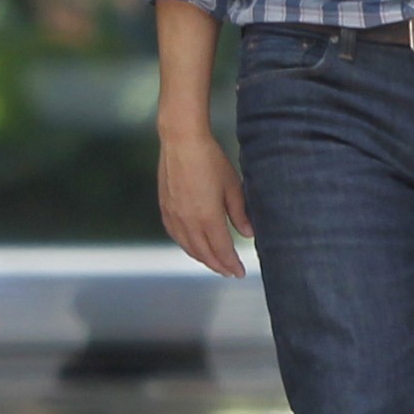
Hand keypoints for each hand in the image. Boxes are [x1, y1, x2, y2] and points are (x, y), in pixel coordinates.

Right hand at [158, 126, 251, 276]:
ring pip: (188, 247)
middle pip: (204, 254)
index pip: (222, 250)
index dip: (231, 264)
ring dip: (203, 258)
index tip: (239, 272)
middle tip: (229, 272)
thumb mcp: (232, 186)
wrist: (182, 142)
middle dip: (218, 266)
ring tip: (214, 263)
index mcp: (208, 217)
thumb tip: (248, 234)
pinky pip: (176, 236)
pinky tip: (192, 246)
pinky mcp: (165, 209)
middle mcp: (188, 221)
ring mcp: (174, 216)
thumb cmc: (209, 159)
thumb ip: (240, 213)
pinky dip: (186, 246)